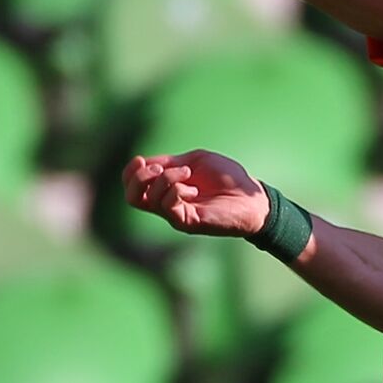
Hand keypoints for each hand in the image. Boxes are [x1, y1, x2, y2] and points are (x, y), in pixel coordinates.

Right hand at [122, 149, 267, 237]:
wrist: (251, 197)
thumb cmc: (228, 178)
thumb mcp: (197, 160)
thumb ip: (171, 162)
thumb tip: (146, 164)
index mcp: (167, 187)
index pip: (133, 184)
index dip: (130, 171)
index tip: (141, 160)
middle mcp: (167, 203)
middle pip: (131, 197)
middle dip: (139, 177)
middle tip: (160, 169)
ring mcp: (175, 215)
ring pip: (148, 200)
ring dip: (166, 179)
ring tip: (189, 175)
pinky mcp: (187, 222)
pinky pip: (167, 208)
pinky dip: (176, 192)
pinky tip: (193, 190)